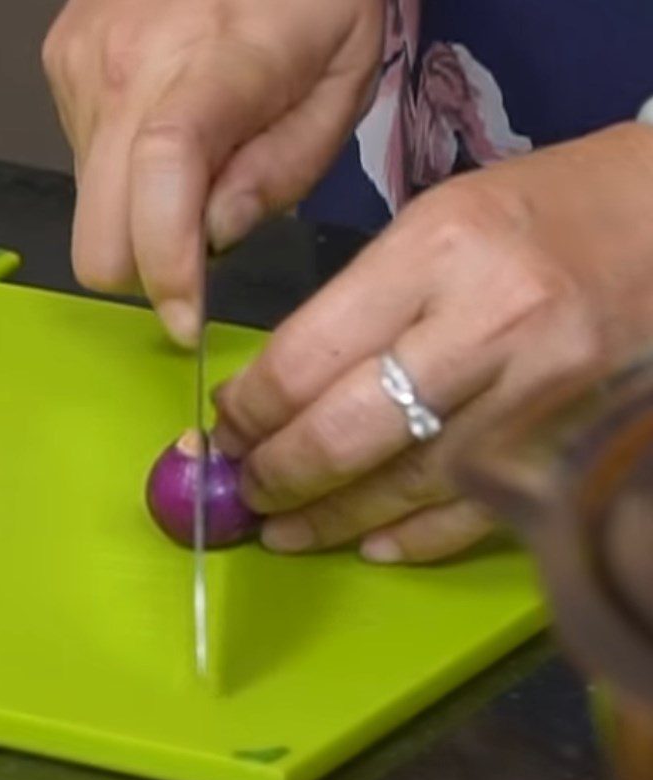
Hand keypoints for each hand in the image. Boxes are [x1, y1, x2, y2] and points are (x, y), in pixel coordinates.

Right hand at [42, 0, 382, 345]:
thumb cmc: (311, 4)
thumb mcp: (335, 93)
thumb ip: (278, 172)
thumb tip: (212, 236)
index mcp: (212, 63)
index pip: (163, 180)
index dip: (168, 269)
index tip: (188, 323)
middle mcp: (125, 64)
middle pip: (98, 231)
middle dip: (148, 267)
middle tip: (199, 250)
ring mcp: (81, 61)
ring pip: (89, 209)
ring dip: (139, 218)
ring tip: (196, 165)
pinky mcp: (62, 62)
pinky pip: (83, 168)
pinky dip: (124, 180)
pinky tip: (165, 137)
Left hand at [213, 123, 652, 562]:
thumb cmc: (546, 211)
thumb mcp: (438, 225)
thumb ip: (362, 305)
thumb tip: (284, 387)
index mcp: (438, 251)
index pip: (308, 356)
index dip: (251, 407)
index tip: (226, 428)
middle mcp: (489, 327)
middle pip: (348, 432)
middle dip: (278, 473)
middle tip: (243, 489)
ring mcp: (541, 397)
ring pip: (407, 484)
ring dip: (333, 518)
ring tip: (284, 530)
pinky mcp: (576, 448)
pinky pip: (479, 513)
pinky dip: (417, 537)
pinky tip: (371, 544)